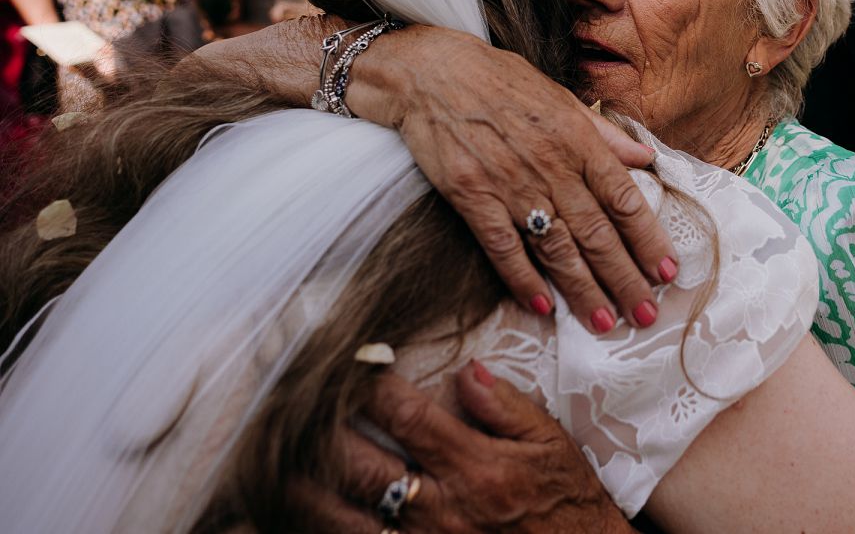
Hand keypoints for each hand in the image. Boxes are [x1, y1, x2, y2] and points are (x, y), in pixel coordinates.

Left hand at [290, 363, 631, 532]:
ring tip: (267, 461)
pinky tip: (295, 514)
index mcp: (476, 467)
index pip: (405, 416)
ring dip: (297, 490)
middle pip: (355, 467)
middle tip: (279, 403)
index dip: (367, 384)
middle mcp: (441, 510)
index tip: (343, 358)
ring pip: (338, 520)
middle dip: (312, 432)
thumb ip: (506, 406)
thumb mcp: (551, 445)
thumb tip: (465, 369)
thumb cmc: (567, 505)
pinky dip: (319, 532)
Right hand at [357, 26, 676, 331]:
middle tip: (645, 315)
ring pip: (556, 247)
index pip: (624, 199)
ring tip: (605, 323)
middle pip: (596, 233)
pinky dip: (523, 279)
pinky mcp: (472, 197)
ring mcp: (511, 184)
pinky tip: (542, 307)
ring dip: (583, 290)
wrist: (432, 73)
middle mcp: (551, 166)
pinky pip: (503, 247)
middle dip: (624, 278)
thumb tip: (645, 160)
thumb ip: (604, 135)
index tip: (667, 273)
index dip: (648, 239)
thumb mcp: (562, 98)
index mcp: (578, 140)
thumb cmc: (501, 82)